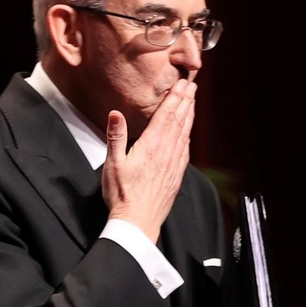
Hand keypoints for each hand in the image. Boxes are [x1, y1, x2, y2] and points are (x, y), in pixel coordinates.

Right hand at [102, 81, 195, 242]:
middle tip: (193, 85)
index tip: (183, 84)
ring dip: (189, 116)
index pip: (166, 116)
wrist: (138, 222)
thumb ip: (116, 136)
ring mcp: (174, 164)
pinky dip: (188, 136)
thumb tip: (115, 113)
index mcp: (151, 146)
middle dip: (186, 101)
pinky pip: (185, 150)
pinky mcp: (176, 175)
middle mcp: (166, 153)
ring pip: (184, 134)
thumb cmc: (122, 195)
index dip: (175, 98)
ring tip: (193, 102)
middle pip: (179, 121)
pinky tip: (188, 133)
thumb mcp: (113, 164)